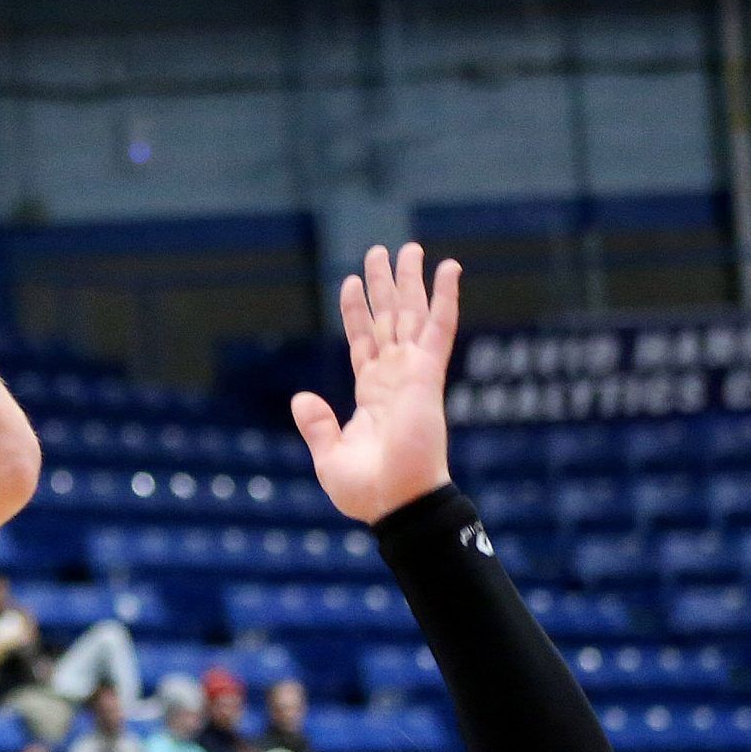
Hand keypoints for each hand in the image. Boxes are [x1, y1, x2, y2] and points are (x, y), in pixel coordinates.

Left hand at [291, 243, 459, 525]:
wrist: (397, 504)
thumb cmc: (367, 491)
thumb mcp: (329, 456)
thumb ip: (316, 425)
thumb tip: (301, 398)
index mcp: (372, 396)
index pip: (363, 342)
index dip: (356, 312)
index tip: (349, 282)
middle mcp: (394, 378)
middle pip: (388, 319)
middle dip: (384, 285)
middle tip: (381, 250)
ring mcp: (413, 374)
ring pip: (411, 315)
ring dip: (410, 280)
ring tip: (407, 247)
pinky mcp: (428, 375)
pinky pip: (439, 328)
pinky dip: (445, 297)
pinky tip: (449, 267)